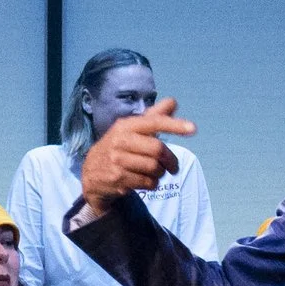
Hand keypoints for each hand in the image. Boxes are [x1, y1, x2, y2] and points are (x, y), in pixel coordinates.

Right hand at [79, 97, 196, 215]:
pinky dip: (152, 184)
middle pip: (157, 150)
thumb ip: (153, 117)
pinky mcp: (117, 179)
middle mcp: (120, 141)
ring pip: (154, 168)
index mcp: (125, 126)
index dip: (174, 125)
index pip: (154, 122)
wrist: (91, 173)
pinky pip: (147, 183)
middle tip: (173, 167)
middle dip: (171, 160)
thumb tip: (173, 102)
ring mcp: (117, 161)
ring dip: (160, 173)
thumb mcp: (132, 130)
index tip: (193, 129)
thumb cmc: (119, 147)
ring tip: (155, 173)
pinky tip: (145, 181)